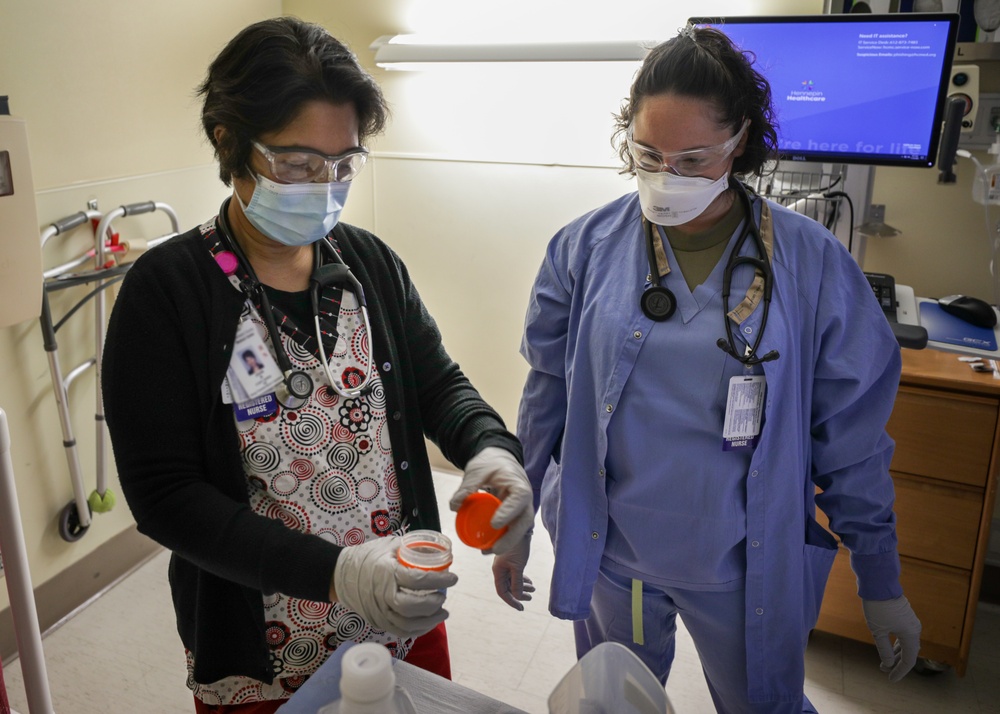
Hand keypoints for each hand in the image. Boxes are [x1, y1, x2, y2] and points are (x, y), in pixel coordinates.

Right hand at [333, 536, 458, 638]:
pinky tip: (428, 623)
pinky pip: (400, 632)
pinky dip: (417, 630)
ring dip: (428, 621)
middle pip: (411, 607)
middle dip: (432, 604)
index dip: (439, 580)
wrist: (340, 575)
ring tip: (442, 613)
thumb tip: (438, 550)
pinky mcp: (377, 621)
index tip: (453, 578)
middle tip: (444, 597)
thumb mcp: (389, 545)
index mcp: (386, 572)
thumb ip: (411, 549)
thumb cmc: (367, 557)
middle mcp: (381, 594)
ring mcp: (378, 611)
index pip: (416, 580)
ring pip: (406, 625)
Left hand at [449, 447, 533, 554]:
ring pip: (520, 529)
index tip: (494, 523)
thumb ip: (467, 486)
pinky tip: (486, 548)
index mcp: (519, 485)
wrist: (499, 460)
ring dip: (506, 543)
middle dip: (512, 538)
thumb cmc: (490, 463)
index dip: (509, 513)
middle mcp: (524, 500)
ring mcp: (520, 509)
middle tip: (495, 548)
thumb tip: (454, 506)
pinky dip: (501, 540)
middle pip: (524, 521)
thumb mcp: (477, 470)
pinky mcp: (514, 516)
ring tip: (487, 551)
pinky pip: (511, 530)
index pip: (519, 499)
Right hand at [492, 533, 535, 609]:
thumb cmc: (516, 547)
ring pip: (512, 581)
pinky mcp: (511, 560)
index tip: (521, 608)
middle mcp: (500, 569)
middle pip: (507, 587)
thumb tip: (518, 597)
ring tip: (533, 590)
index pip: (502, 592)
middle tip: (530, 598)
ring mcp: (505, 564)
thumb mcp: (518, 567)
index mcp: (498, 572)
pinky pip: (515, 574)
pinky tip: (530, 581)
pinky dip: (522, 579)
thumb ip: (517, 583)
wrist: (518, 526)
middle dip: (519, 594)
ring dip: (522, 586)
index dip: (511, 601)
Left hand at [862, 595, 921, 681]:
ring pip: (906, 643)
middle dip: (897, 663)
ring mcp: (910, 622)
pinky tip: (889, 647)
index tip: (890, 679)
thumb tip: (888, 664)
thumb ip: (884, 649)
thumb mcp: (878, 631)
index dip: (900, 671)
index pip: (909, 660)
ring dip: (896, 653)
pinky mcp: (905, 616)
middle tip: (884, 670)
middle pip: (909, 653)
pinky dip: (897, 643)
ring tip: (884, 662)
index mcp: (911, 635)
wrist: (879, 582)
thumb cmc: (878, 607)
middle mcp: (914, 629)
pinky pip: (904, 635)